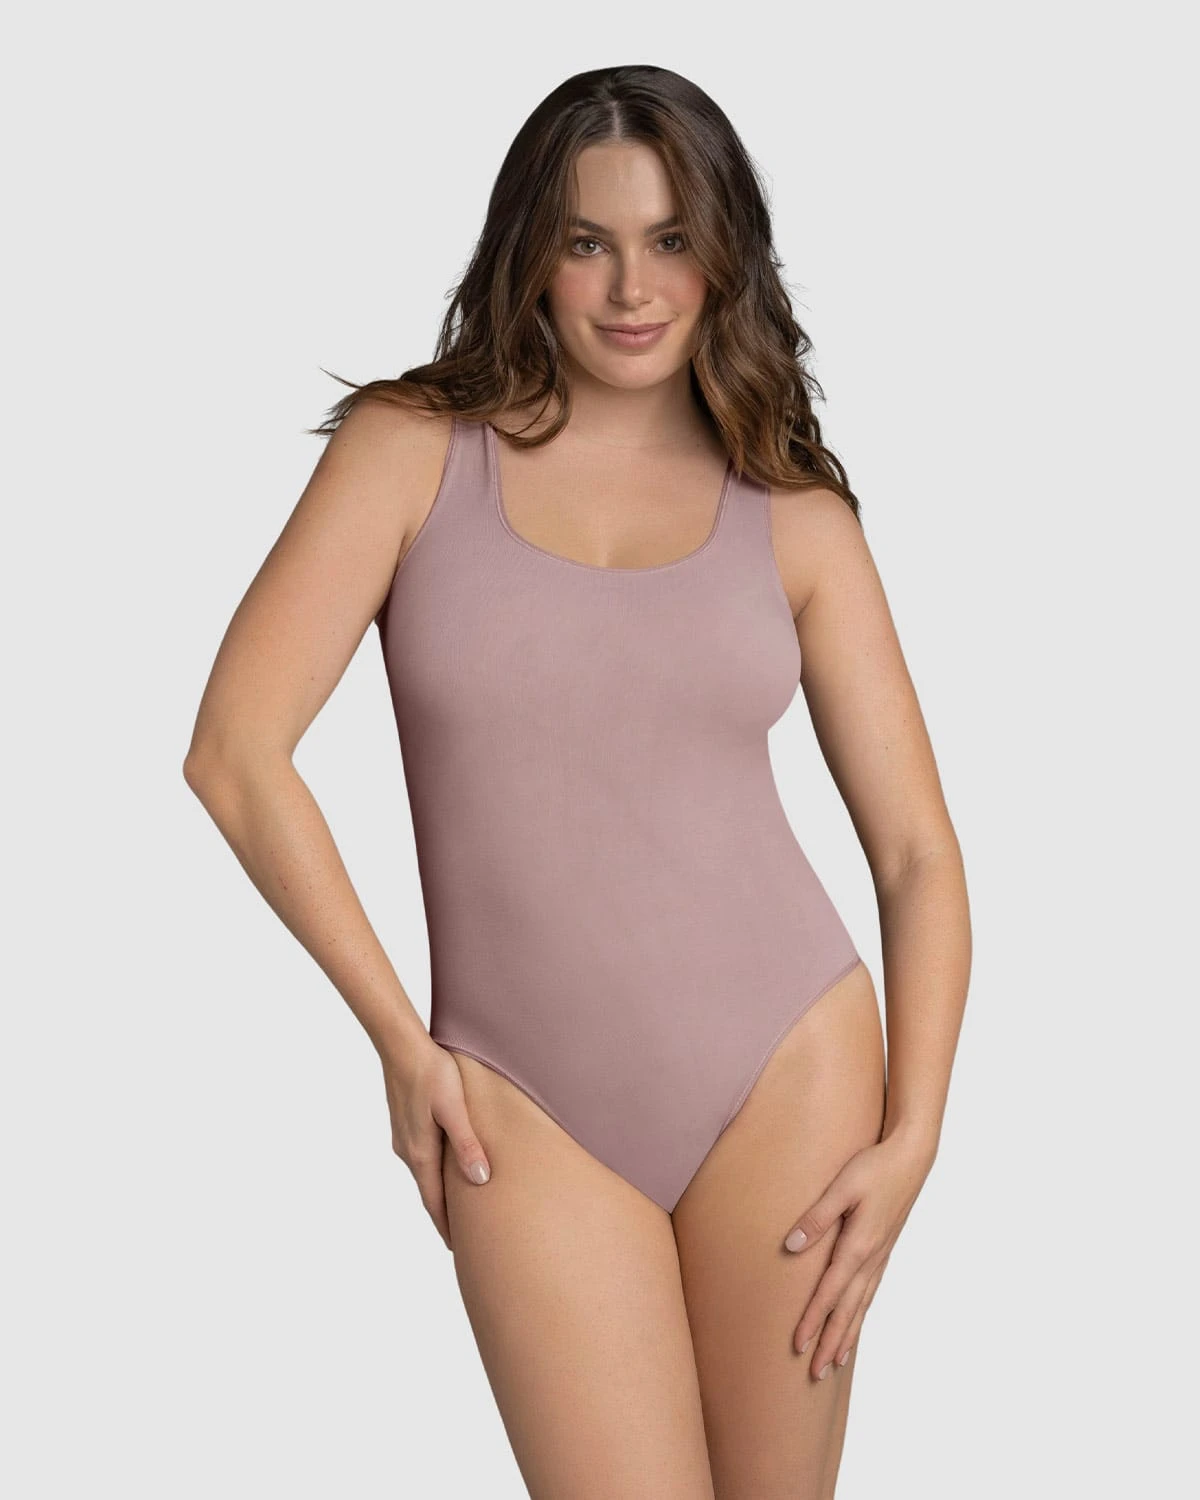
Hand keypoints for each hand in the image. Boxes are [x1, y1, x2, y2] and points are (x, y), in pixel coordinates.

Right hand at [379, 1038, 492, 1251]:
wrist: (401, 1045)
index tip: (458, 1249)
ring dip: (438, 1191)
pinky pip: (420, 1156)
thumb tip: (480, 1181)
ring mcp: (403, 1136)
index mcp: (421, 1153)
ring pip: (423, 1173)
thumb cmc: (433, 1073)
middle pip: (428, 1192)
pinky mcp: (404, 1122)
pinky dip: (433, 1171)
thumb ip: (467, 1145)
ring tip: (457, 1205)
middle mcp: (408, 1150)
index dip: (447, 1227)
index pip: (434, 1202)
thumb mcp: (455, 1110)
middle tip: (462, 1236)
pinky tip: (444, 1165)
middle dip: (444, 1214)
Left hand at [783, 1131, 934, 1377]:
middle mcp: (871, 1259)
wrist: (911, 1158)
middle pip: (847, 1310)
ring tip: (833, 1361)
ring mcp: (881, 1256)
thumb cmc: (874, 1167)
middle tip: (814, 1373)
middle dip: (829, 1342)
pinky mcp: (884, 1249)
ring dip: (846, 1335)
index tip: (798, 1345)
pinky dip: (860, 1313)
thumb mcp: (841, 1187)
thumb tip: (791, 1245)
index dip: (813, 1320)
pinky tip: (855, 1320)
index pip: (830, 1293)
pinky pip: (870, 1292)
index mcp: (859, 1246)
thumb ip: (817, 1218)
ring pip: (861, 1305)